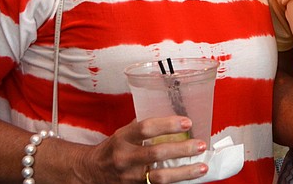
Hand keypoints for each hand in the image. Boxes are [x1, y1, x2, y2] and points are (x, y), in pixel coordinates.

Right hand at [72, 116, 207, 183]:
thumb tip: (174, 115)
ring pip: (159, 177)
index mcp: (123, 138)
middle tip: (201, 145)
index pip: (146, 128)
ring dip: (184, 172)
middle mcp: (125, 158)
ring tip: (202, 167)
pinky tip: (189, 178)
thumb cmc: (113, 149)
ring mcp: (129, 177)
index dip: (168, 124)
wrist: (90, 172)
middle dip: (182, 149)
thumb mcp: (124, 133)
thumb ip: (145, 126)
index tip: (187, 122)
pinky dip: (176, 183)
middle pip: (156, 153)